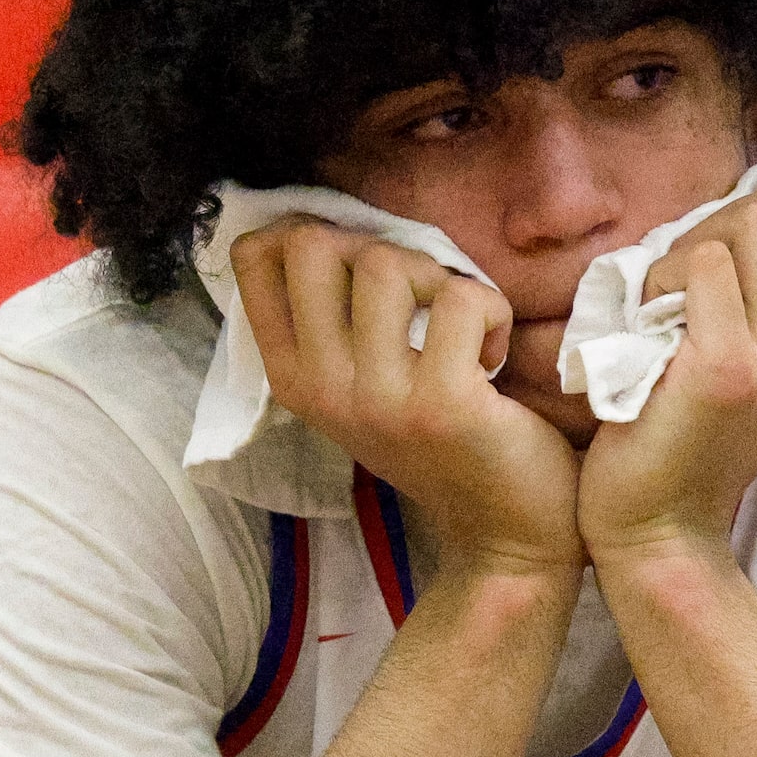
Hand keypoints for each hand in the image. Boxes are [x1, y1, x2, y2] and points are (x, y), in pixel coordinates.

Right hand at [232, 219, 581, 578]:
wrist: (504, 531)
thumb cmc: (437, 442)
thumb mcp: (359, 386)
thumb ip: (330, 320)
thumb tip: (319, 225)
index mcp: (291, 379)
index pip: (253, 259)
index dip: (305, 230)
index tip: (356, 262)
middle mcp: (321, 389)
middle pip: (312, 245)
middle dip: (374, 247)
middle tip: (414, 296)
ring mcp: (378, 398)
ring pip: (386, 264)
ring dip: (438, 278)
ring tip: (459, 329)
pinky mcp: (442, 403)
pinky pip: (461, 298)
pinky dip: (492, 312)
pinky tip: (491, 358)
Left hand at [578, 179, 756, 565]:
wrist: (661, 518)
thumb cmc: (701, 423)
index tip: (737, 246)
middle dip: (727, 218)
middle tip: (690, 276)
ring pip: (747, 223)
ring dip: (690, 247)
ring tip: (671, 302)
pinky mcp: (728, 368)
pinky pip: (699, 262)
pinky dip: (661, 277)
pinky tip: (652, 324)